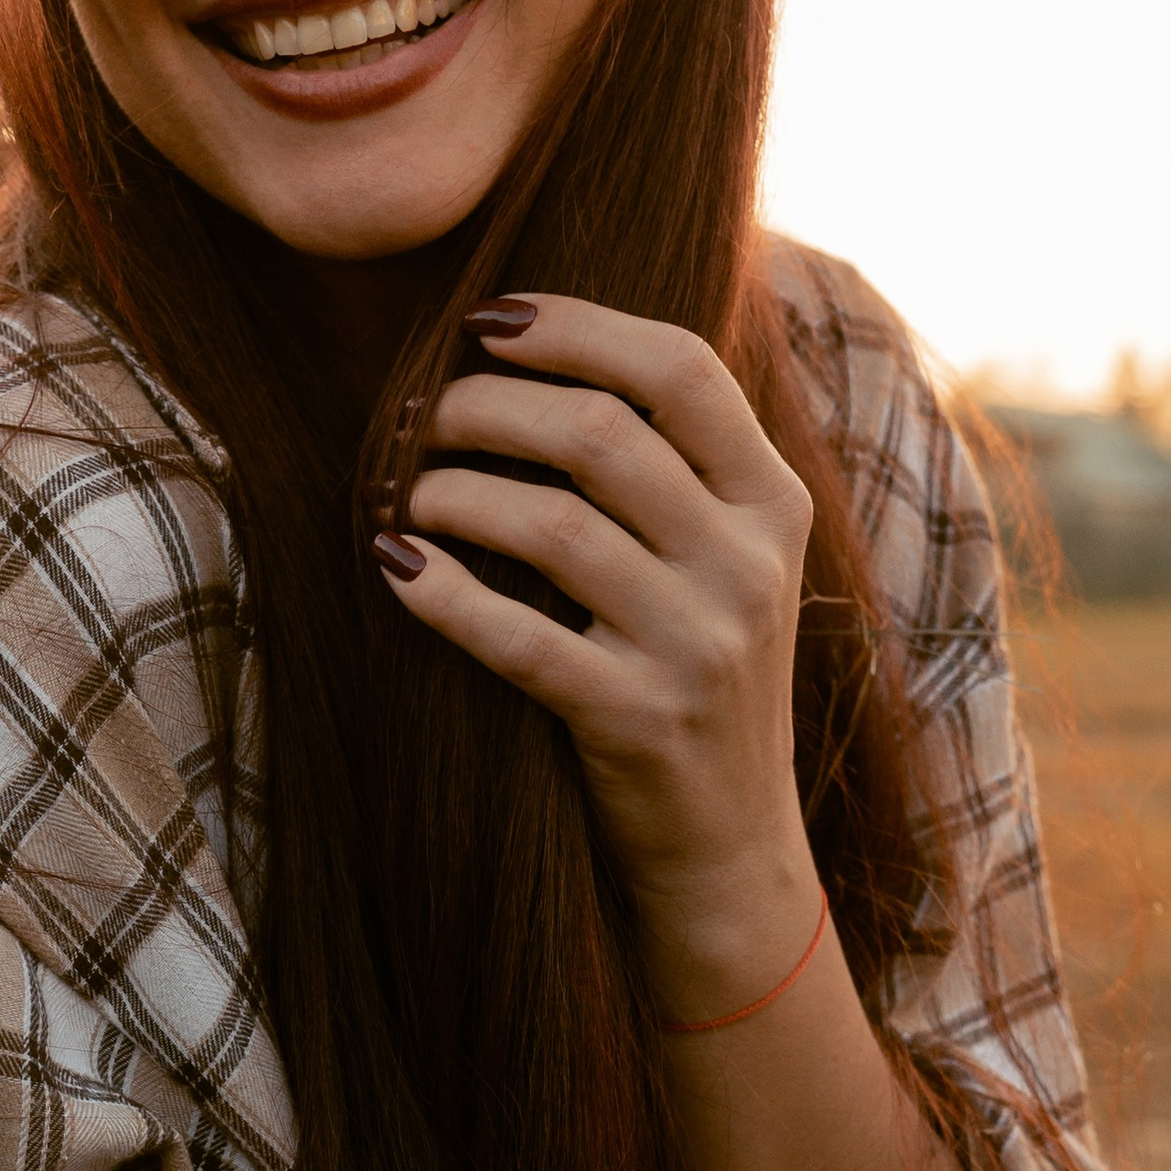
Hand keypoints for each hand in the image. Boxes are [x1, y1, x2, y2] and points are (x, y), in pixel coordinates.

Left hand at [374, 294, 819, 958]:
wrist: (731, 848)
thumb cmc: (700, 675)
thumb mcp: (729, 561)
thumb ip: (678, 465)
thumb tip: (547, 346)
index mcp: (774, 503)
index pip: (681, 367)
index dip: (575, 327)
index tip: (485, 323)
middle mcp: (749, 565)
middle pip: (600, 433)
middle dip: (486, 407)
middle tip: (421, 417)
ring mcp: (698, 646)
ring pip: (549, 523)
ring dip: (452, 493)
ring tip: (407, 495)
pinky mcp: (637, 720)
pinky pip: (514, 636)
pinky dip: (440, 591)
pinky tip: (396, 565)